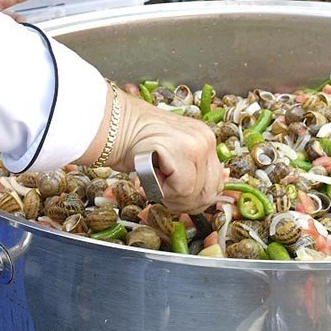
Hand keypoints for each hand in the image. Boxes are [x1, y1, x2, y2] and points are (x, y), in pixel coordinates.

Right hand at [113, 94, 219, 212]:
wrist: (113, 127)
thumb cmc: (137, 145)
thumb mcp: (172, 155)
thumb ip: (192, 171)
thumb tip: (214, 191)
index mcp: (206, 140)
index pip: (216, 183)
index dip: (196, 198)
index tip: (177, 197)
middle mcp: (206, 139)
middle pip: (209, 192)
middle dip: (185, 203)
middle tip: (163, 194)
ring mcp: (197, 144)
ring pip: (195, 193)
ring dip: (172, 197)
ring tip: (155, 181)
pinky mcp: (184, 150)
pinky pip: (182, 188)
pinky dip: (163, 190)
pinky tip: (151, 175)